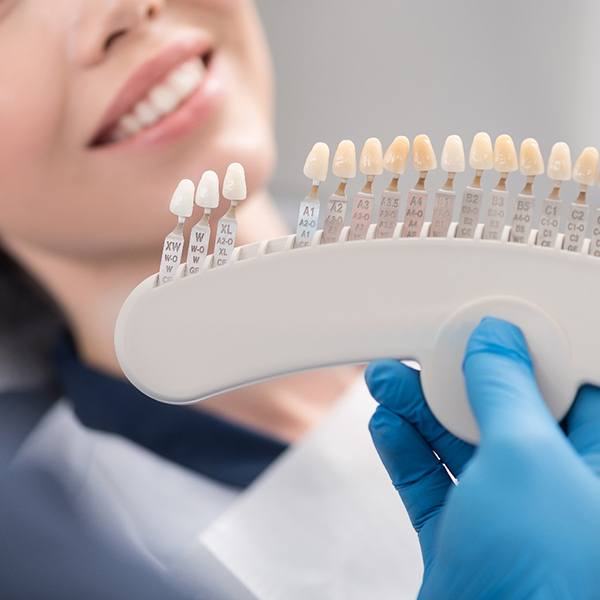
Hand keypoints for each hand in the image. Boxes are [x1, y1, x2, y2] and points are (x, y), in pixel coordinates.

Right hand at [366, 317, 599, 599]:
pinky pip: (430, 481)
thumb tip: (496, 340)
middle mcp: (556, 492)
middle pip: (501, 411)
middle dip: (456, 379)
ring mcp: (505, 519)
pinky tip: (387, 423)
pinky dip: (405, 449)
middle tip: (422, 351)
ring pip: (459, 444)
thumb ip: (506, 390)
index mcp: (596, 467)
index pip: (569, 388)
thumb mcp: (527, 458)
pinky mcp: (462, 540)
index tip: (488, 326)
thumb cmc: (550, 581)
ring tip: (386, 379)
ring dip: (419, 408)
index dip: (527, 352)